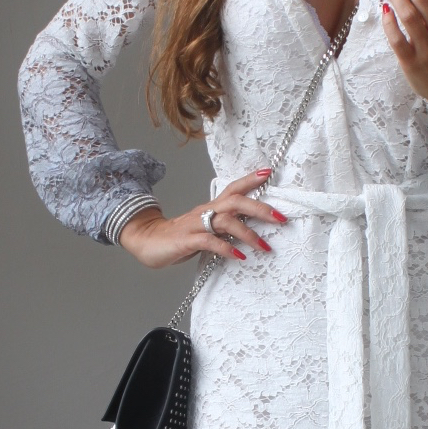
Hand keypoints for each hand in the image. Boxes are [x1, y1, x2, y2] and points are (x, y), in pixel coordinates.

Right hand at [117, 170, 286, 268]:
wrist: (146, 241)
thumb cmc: (180, 236)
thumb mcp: (206, 228)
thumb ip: (225, 226)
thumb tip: (251, 229)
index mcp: (211, 207)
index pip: (233, 188)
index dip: (250, 179)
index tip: (268, 171)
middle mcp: (205, 211)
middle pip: (235, 201)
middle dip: (260, 208)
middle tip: (281, 218)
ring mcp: (195, 225)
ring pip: (225, 221)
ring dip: (248, 233)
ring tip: (265, 247)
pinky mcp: (186, 240)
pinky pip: (209, 241)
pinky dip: (226, 248)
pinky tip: (240, 257)